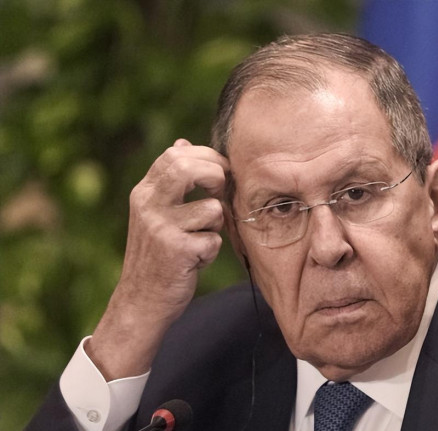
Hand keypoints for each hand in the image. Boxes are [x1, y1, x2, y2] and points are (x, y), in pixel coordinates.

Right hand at [87, 139, 229, 379]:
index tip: (220, 172)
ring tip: (201, 240)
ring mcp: (161, 228)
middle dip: (216, 176)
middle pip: (189, 167)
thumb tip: (183, 142)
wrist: (141, 300)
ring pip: (213, 209)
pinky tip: (195, 260)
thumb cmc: (158, 254)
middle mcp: (148, 205)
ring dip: (217, 227)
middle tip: (220, 193)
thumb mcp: (157, 212)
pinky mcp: (176, 251)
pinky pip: (214, 241)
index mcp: (144, 192)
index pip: (175, 154)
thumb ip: (171, 180)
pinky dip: (212, 252)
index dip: (206, 157)